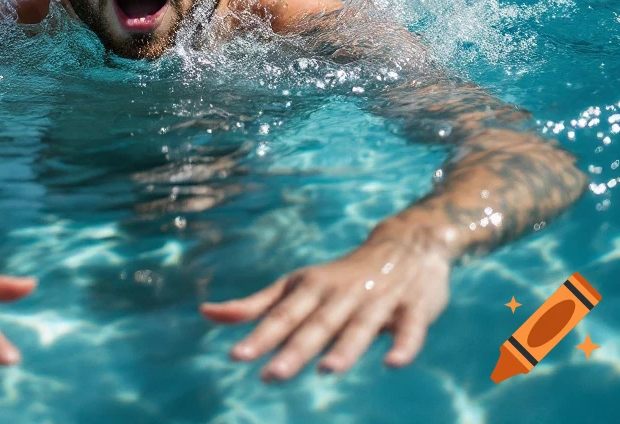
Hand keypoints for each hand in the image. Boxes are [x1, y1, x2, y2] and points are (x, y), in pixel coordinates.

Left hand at [199, 229, 450, 379]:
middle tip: (271, 375)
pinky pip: (409, 330)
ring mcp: (378, 301)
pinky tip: (393, 363)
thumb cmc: (340, 276)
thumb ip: (257, 305)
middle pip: (316, 325)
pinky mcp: (413, 309)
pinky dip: (402, 345)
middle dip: (294, 349)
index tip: (237, 356)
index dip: (260, 335)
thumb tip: (206, 313)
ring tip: (327, 370)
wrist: (406, 244)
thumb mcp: (297, 285)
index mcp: (312, 288)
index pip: (282, 315)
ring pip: (359, 327)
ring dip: (344, 349)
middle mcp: (341, 294)